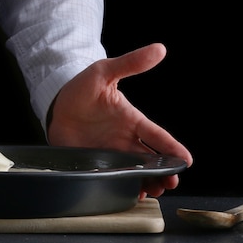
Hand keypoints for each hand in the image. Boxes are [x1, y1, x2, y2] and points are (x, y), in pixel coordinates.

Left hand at [47, 43, 192, 197]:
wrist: (56, 103)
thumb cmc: (82, 87)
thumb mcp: (105, 72)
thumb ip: (130, 63)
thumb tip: (159, 48)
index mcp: (132, 119)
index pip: (157, 136)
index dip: (172, 148)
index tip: (186, 161)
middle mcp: (125, 139)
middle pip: (152, 160)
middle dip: (165, 172)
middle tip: (171, 183)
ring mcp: (110, 152)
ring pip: (136, 172)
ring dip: (148, 182)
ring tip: (154, 191)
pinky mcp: (94, 162)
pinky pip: (113, 177)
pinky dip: (124, 186)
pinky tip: (131, 194)